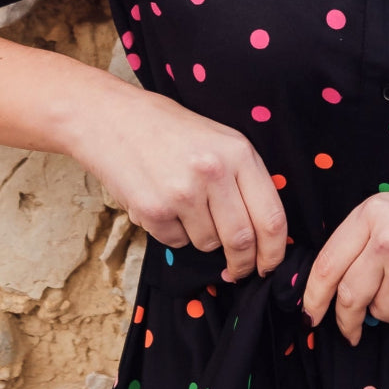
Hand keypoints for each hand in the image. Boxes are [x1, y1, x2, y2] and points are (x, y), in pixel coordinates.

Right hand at [66, 77, 288, 281]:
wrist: (113, 119)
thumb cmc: (172, 130)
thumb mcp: (221, 140)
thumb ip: (246, 180)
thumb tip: (266, 234)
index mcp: (239, 153)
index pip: (272, 218)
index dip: (274, 252)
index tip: (269, 266)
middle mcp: (214, 173)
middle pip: (242, 241)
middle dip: (243, 263)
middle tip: (239, 269)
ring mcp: (182, 193)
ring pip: (208, 244)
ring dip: (203, 238)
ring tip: (187, 207)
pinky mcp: (153, 210)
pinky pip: (176, 242)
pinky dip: (173, 233)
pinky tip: (163, 204)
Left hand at [301, 192, 388, 343]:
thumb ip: (364, 239)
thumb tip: (329, 284)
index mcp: (375, 213)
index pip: (327, 264)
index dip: (312, 296)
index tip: (309, 313)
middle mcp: (386, 241)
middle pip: (346, 295)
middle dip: (344, 319)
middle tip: (349, 330)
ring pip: (377, 312)